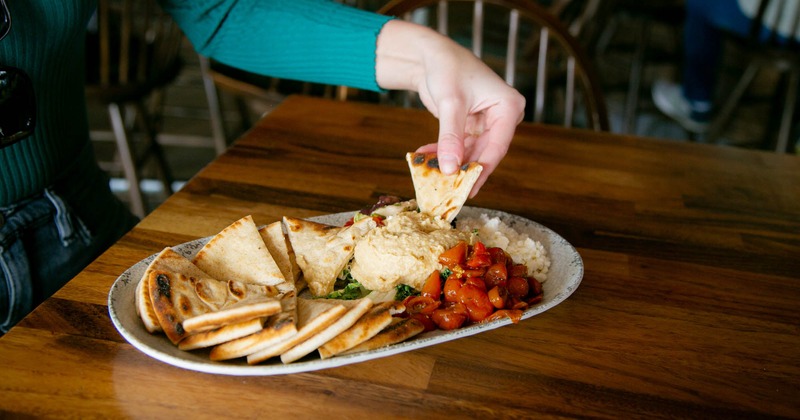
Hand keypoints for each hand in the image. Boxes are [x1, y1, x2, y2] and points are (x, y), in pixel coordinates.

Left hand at [375, 20, 525, 196]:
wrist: (430, 55)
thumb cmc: (446, 68)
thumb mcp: (450, 104)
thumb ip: (451, 137)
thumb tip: (450, 169)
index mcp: (508, 106)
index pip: (498, 146)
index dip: (482, 169)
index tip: (468, 188)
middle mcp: (502, 116)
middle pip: (485, 153)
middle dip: (464, 169)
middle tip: (448, 189)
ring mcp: (486, 123)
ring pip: (470, 153)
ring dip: (450, 162)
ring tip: (431, 174)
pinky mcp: (470, 126)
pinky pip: (459, 146)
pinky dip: (443, 152)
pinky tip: (425, 158)